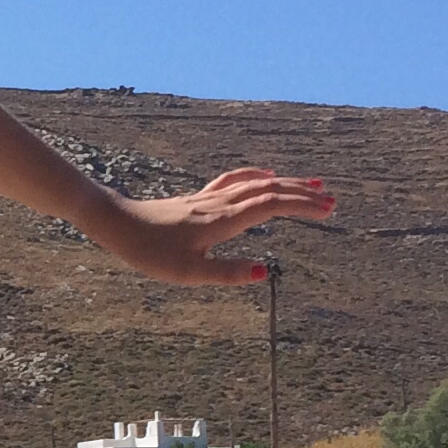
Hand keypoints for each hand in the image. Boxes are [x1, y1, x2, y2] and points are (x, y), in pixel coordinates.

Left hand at [91, 168, 333, 285]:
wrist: (115, 223)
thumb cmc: (149, 251)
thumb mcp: (188, 272)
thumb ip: (227, 272)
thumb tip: (264, 273)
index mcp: (223, 221)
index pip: (272, 206)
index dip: (302, 205)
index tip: (329, 209)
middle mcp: (220, 205)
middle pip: (269, 191)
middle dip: (302, 194)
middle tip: (332, 199)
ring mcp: (209, 199)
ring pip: (255, 184)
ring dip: (286, 183)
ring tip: (312, 183)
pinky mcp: (198, 199)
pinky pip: (235, 181)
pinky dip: (256, 176)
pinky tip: (265, 174)